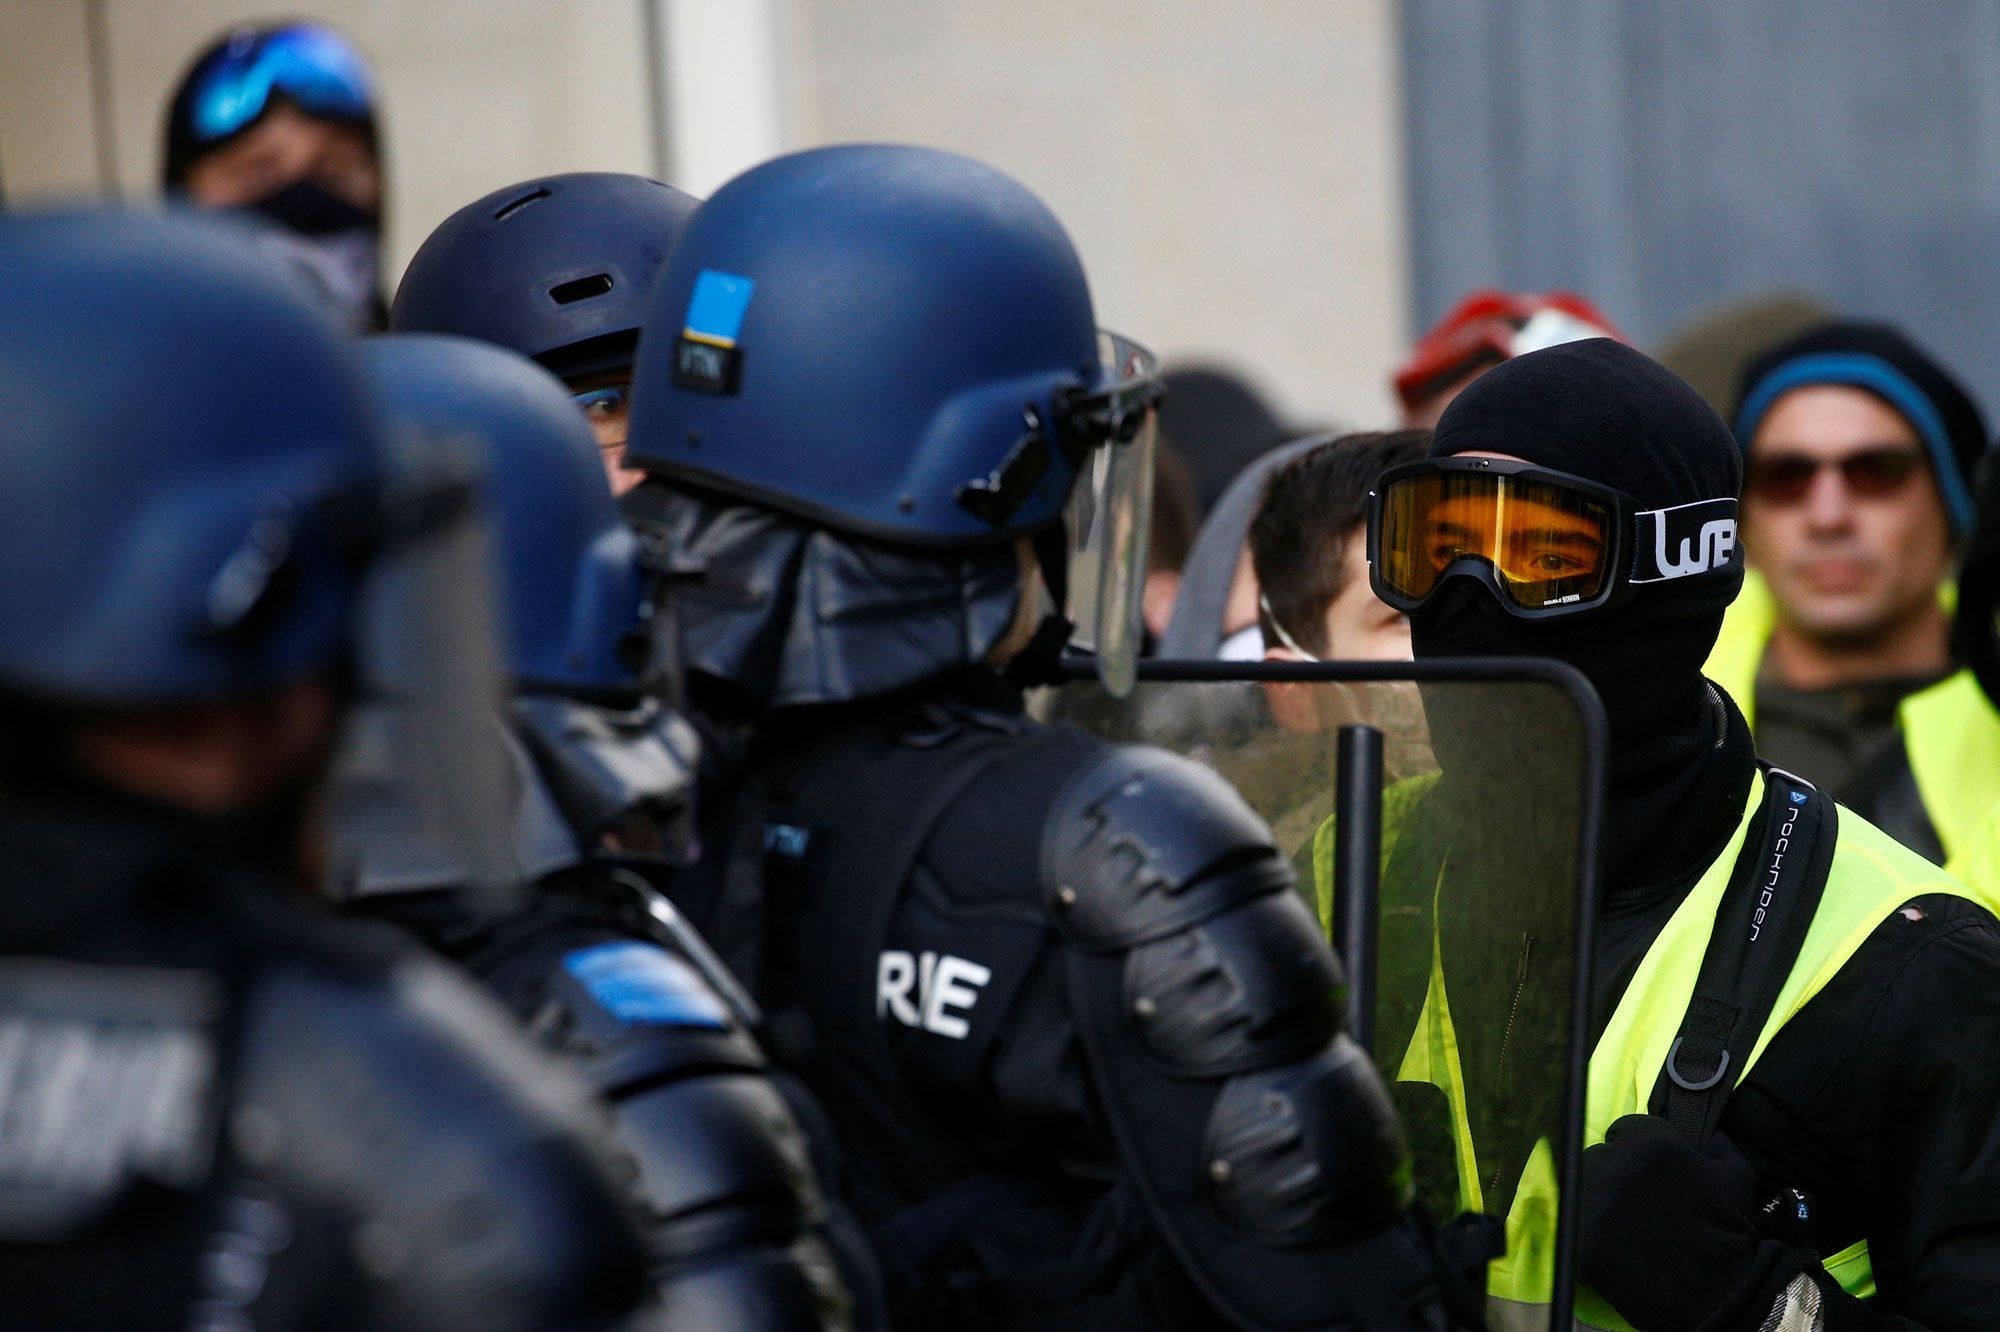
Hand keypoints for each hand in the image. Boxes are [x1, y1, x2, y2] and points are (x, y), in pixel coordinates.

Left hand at [1579, 1114, 1810, 1330]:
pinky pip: (1572, 1220)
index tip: (1645, 1169)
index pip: (1625, 1128)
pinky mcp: (1579, 1237)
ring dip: (1595, 1196)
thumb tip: (1696, 1124)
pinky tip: (1610, 1241)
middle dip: (1615, 1171)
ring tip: (1619, 1220)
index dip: (1636, 1148)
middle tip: (1634, 1198)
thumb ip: (1713, 1138)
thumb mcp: (1736, 1174)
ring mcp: (1592, 1201)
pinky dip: (1587, 1229)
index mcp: (1652, 1144)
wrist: (1716, 1297)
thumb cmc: (1728, 1233)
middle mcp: (1616, 1165)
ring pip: (1579, 1183)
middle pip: (1599, 1155)